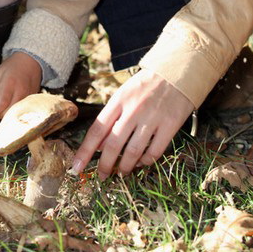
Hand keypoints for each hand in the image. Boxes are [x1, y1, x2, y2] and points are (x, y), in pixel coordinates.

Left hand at [0, 52, 41, 118]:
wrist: (30, 61)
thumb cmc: (12, 67)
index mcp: (10, 84)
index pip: (1, 103)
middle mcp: (21, 92)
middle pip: (8, 112)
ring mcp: (28, 97)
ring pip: (15, 114)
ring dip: (6, 113)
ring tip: (2, 106)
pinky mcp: (32, 100)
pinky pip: (22, 110)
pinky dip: (14, 111)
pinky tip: (11, 104)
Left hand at [72, 68, 193, 178]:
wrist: (175, 74)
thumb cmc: (145, 86)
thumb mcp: (123, 95)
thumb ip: (110, 118)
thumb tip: (98, 146)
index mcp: (119, 101)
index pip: (97, 129)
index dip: (85, 151)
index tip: (77, 167)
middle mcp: (133, 110)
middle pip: (113, 144)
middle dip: (105, 165)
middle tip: (102, 177)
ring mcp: (152, 118)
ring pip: (133, 152)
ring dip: (125, 167)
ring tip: (121, 173)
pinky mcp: (170, 125)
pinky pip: (154, 151)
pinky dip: (146, 161)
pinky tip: (141, 162)